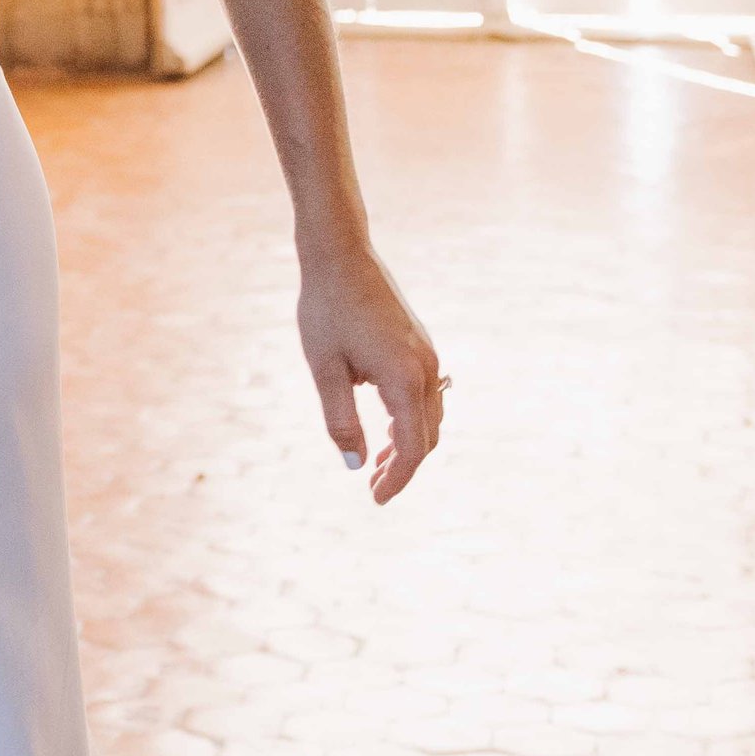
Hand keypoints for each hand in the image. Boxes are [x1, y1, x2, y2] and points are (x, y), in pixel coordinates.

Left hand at [297, 242, 443, 505]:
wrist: (340, 255)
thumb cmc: (326, 310)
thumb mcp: (325, 369)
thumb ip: (341, 419)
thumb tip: (354, 464)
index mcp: (405, 378)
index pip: (413, 447)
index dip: (398, 479)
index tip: (376, 499)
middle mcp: (426, 368)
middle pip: (427, 436)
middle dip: (404, 466)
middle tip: (373, 487)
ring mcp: (427, 355)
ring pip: (429, 416)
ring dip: (409, 444)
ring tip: (378, 464)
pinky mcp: (419, 345)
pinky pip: (425, 395)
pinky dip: (410, 420)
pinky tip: (386, 428)